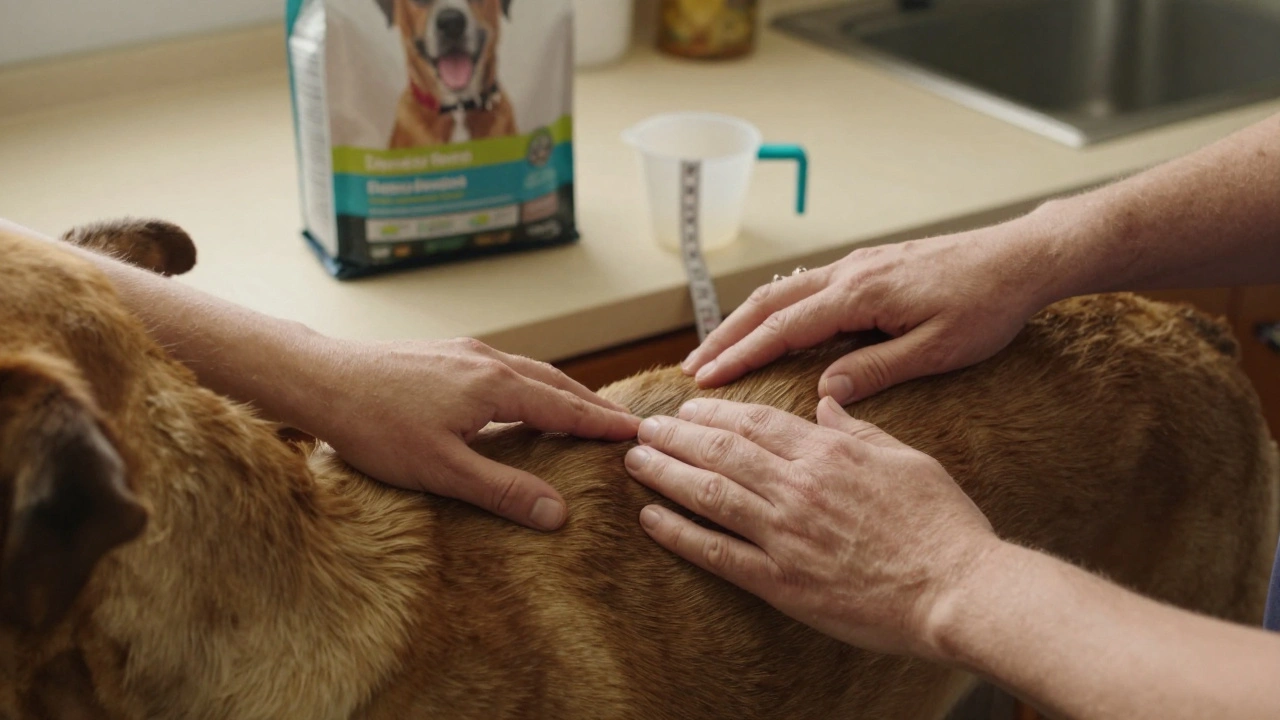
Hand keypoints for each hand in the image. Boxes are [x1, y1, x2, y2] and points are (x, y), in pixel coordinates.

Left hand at [299, 336, 639, 530]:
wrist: (320, 380)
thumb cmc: (376, 427)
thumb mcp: (443, 470)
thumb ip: (503, 490)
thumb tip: (558, 513)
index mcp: (495, 386)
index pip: (566, 407)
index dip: (603, 423)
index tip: (637, 433)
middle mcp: (487, 361)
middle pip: (555, 382)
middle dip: (590, 404)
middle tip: (622, 424)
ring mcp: (464, 353)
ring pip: (528, 371)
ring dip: (561, 391)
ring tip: (581, 411)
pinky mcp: (443, 354)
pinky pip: (503, 367)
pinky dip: (530, 383)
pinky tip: (519, 398)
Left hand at [623, 397, 997, 656]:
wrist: (959, 588)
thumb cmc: (942, 524)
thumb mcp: (907, 458)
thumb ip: (859, 429)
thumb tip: (827, 402)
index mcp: (829, 453)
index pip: (756, 421)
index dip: (715, 411)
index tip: (688, 406)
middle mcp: (798, 486)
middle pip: (721, 450)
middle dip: (676, 435)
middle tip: (644, 427)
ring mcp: (785, 534)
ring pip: (709, 492)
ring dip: (665, 473)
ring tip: (634, 460)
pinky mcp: (781, 581)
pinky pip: (717, 553)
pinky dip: (679, 533)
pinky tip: (650, 518)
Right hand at [681, 223, 1055, 402]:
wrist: (1021, 258)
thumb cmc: (986, 306)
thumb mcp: (938, 349)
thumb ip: (877, 369)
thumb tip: (824, 393)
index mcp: (861, 294)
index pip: (784, 328)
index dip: (741, 354)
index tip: (706, 379)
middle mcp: (850, 273)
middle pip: (769, 302)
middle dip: (725, 335)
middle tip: (692, 368)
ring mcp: (858, 264)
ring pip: (784, 290)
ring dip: (746, 319)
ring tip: (717, 349)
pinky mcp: (870, 265)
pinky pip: (806, 285)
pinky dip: (775, 307)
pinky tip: (768, 324)